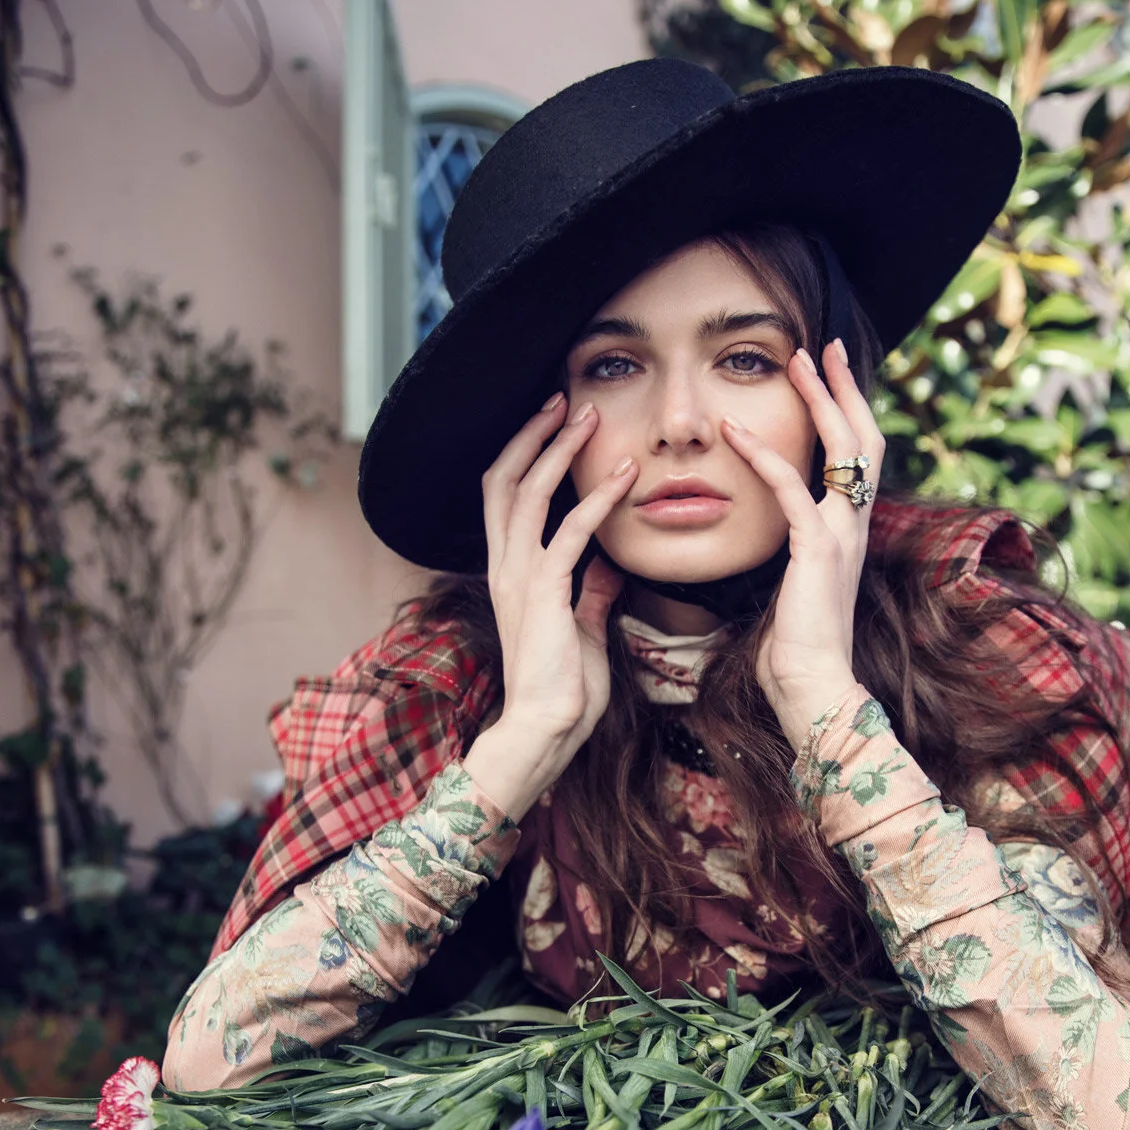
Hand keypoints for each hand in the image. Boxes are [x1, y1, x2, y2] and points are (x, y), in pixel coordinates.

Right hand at [463, 393, 635, 819]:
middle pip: (504, 479)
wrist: (546, 730)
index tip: (554, 423)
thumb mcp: (582, 630)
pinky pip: (570, 531)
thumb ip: (590, 594)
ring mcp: (519, 577)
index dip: (525, 454)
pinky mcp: (545, 592)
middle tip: (563, 398)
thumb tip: (608, 566)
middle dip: (532, 433)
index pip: (505, 497)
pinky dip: (597, 498)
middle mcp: (504, 567)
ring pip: (528, 492)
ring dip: (560, 449)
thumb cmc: (564, 690)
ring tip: (588, 416)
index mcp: (510, 573)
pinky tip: (625, 475)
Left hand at [721, 340, 885, 749]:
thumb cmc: (796, 654)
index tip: (827, 375)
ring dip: (819, 400)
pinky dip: (762, 457)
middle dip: (844, 389)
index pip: (857, 458)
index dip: (845, 413)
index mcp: (847, 533)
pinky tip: (734, 432)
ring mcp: (841, 536)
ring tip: (797, 360)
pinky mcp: (816, 551)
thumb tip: (772, 544)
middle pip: (864, 438)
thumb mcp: (793, 592)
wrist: (814, 690)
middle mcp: (853, 526)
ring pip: (843, 450)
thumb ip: (791, 560)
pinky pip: (791, 490)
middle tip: (824, 346)